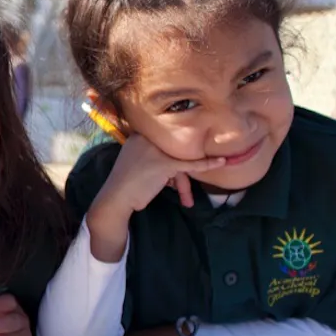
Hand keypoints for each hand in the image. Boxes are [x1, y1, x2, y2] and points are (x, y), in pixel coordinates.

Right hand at [85, 134, 226, 260]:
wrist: (116, 199)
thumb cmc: (126, 185)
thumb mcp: (137, 163)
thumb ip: (153, 157)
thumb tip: (174, 164)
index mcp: (140, 135)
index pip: (165, 143)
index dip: (172, 161)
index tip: (173, 176)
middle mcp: (148, 138)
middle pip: (173, 152)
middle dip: (178, 175)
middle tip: (180, 192)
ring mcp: (156, 150)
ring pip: (180, 161)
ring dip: (183, 183)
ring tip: (186, 200)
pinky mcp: (164, 163)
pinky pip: (190, 165)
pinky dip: (207, 164)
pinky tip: (220, 161)